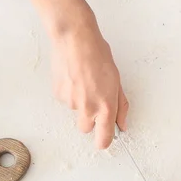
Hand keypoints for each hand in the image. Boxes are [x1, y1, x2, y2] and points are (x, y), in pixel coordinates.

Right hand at [51, 13, 127, 148]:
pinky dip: (70, 92)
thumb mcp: (117, 81)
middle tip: (94, 100)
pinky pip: (66, 100)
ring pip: (76, 111)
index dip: (104, 141)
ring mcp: (71, 103)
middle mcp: (87, 108)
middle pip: (86, 129)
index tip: (104, 139)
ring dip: (80, 102)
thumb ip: (120, 106)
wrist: (74, 39)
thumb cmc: (98, 55)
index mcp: (105, 106)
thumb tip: (122, 124)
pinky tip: (73, 77)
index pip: (104, 138)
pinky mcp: (58, 95)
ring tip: (84, 80)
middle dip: (91, 120)